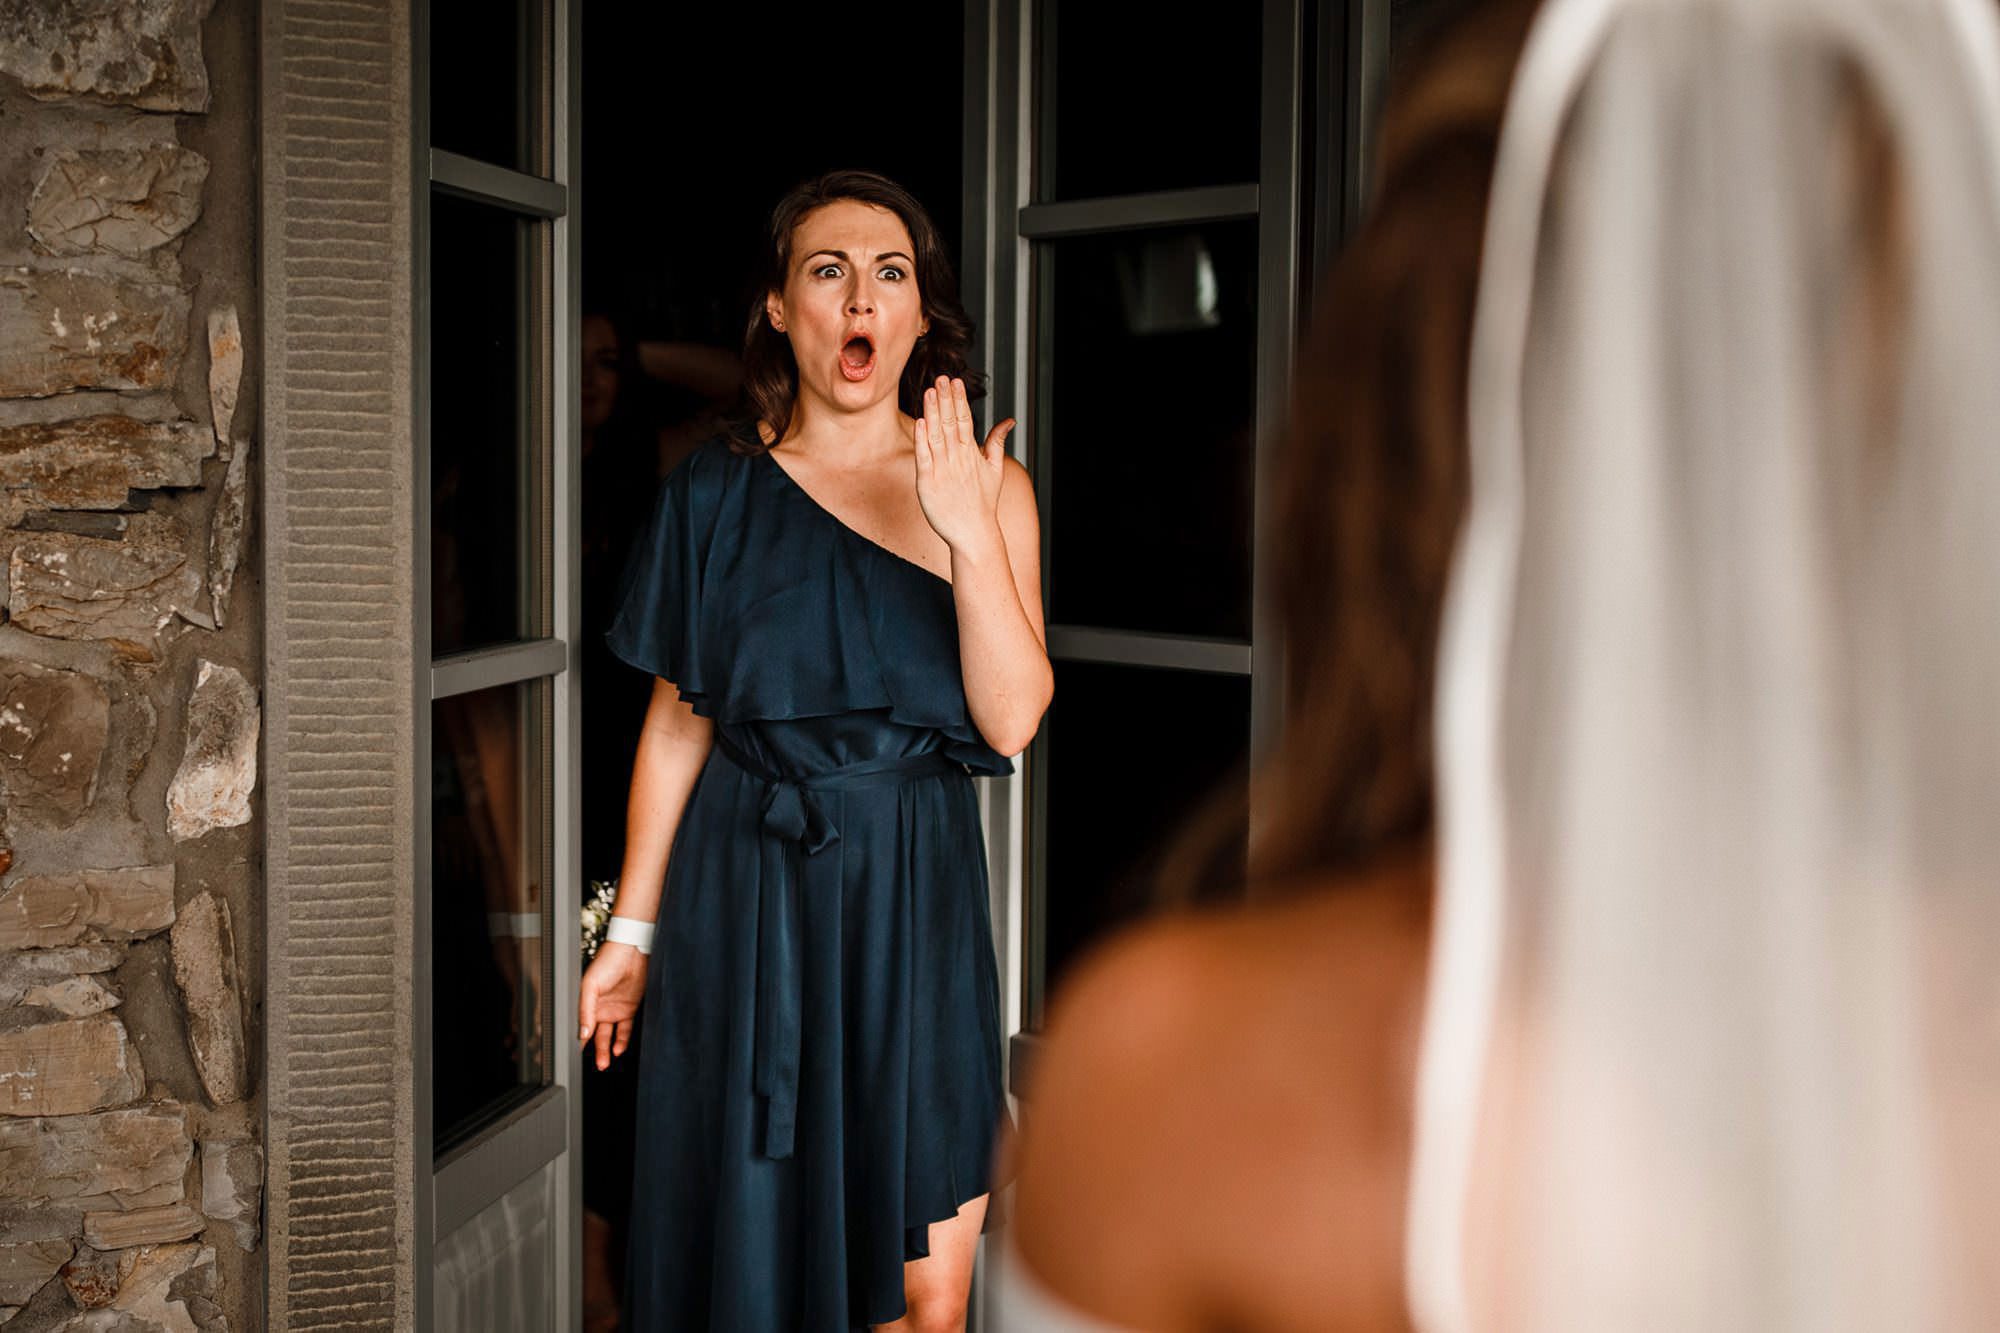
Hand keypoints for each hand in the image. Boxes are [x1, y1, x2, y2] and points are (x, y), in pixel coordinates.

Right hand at [578, 942, 647, 1070]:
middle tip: (596, 1065)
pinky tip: (619, 1049)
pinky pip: (625, 1030)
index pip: (581, 1027)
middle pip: (595, 1036)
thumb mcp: (591, 985)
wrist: (631, 952)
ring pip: (609, 1036)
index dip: (578, 1042)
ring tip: (605, 1063)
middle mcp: (599, 1009)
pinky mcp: (629, 1009)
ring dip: (607, 1050)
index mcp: (586, 1004)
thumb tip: (582, 1033)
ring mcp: (614, 1010)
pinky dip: (622, 1041)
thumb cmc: (608, 961)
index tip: (577, 1057)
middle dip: (594, 1052)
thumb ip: (586, 1010)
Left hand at [914, 375, 1015, 553]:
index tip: (955, 381)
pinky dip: (922, 440)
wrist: (974, 534)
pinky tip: (920, 422)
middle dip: (945, 399)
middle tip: (941, 378)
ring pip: (936, 435)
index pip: (965, 420)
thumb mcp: (996, 470)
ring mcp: (943, 470)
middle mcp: (958, 459)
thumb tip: (1009, 420)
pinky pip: (924, 458)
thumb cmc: (983, 503)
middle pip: (950, 423)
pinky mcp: (927, 484)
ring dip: (933, 412)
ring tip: (930, 391)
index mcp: (972, 454)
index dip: (959, 400)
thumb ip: (998, 442)